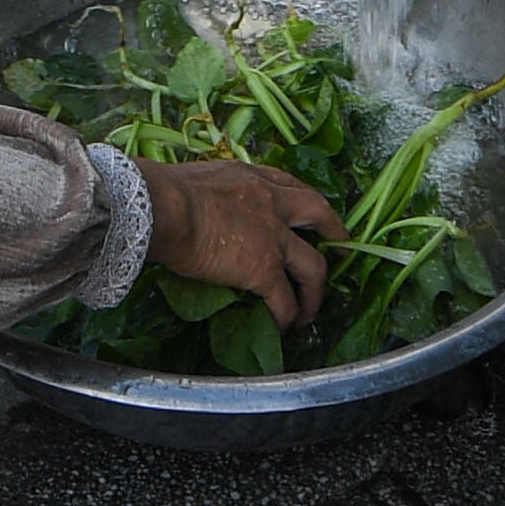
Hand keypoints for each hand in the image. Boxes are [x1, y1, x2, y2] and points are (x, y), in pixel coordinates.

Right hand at [142, 152, 338, 335]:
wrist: (164, 209)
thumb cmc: (165, 193)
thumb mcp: (199, 180)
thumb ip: (212, 195)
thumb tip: (196, 209)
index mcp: (253, 178)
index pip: (290, 185)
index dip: (304, 202)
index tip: (310, 213)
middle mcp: (273, 204)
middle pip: (320, 215)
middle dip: (335, 233)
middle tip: (340, 249)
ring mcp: (274, 238)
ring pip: (314, 267)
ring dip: (315, 292)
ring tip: (308, 310)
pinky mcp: (265, 270)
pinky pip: (285, 300)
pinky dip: (287, 316)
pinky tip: (282, 327)